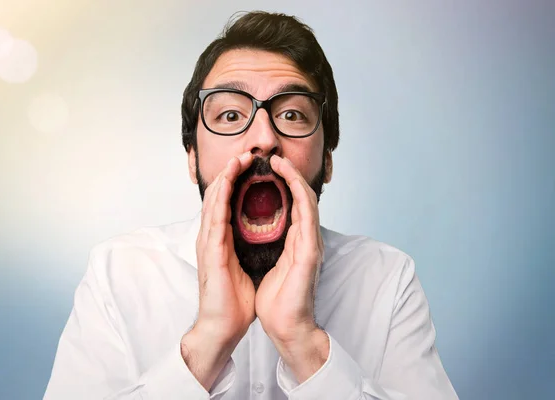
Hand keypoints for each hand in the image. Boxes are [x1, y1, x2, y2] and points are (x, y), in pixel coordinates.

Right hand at [181, 151, 255, 389]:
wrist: (224, 326)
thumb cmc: (235, 301)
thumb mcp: (246, 266)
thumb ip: (249, 247)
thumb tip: (265, 234)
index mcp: (221, 240)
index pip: (227, 203)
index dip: (236, 182)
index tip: (251, 167)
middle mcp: (212, 237)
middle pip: (218, 196)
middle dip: (231, 173)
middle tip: (245, 155)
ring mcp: (209, 243)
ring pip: (214, 200)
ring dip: (225, 177)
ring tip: (238, 159)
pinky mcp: (211, 252)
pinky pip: (215, 217)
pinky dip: (221, 196)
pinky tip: (228, 181)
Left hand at [255, 154, 328, 381]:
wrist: (285, 326)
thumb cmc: (275, 301)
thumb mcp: (266, 264)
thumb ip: (266, 246)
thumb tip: (251, 231)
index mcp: (294, 242)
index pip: (290, 205)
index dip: (280, 185)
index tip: (264, 170)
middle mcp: (305, 239)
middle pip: (300, 197)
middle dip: (287, 174)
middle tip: (272, 158)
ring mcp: (310, 243)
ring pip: (306, 199)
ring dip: (294, 177)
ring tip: (279, 160)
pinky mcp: (310, 251)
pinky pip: (307, 213)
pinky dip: (299, 192)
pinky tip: (289, 177)